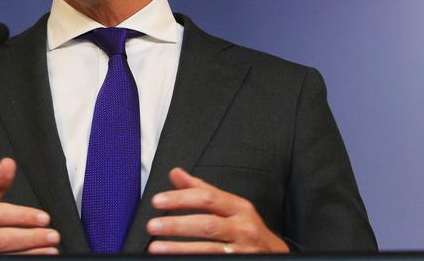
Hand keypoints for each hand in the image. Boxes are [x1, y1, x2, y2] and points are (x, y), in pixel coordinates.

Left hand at [146, 167, 288, 253]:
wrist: (274, 254)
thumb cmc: (245, 226)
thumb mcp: (229, 205)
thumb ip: (201, 190)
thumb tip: (175, 174)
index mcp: (238, 207)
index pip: (207, 198)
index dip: (180, 199)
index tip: (157, 201)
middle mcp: (243, 227)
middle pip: (207, 224)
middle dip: (177, 225)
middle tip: (152, 226)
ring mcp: (243, 250)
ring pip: (208, 249)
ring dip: (179, 248)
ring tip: (155, 247)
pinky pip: (213, 260)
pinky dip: (192, 259)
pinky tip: (175, 258)